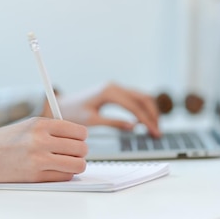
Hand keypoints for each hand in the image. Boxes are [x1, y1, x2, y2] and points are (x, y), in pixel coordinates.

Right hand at [0, 117, 87, 182]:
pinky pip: (64, 177)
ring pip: (77, 165)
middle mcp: (40, 140)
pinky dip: (63, 176)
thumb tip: (78, 137)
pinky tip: (54, 171)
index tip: (76, 141)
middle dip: (79, 153)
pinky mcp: (34, 177)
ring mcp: (38, 159)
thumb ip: (52, 129)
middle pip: (81, 148)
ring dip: (74, 166)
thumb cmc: (2, 140)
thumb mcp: (27, 125)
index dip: (81, 138)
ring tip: (65, 163)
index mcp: (40, 124)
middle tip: (71, 154)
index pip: (79, 131)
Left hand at [44, 83, 160, 137]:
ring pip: (141, 97)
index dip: (147, 120)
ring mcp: (115, 87)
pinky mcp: (115, 92)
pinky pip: (134, 98)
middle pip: (143, 98)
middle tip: (158, 132)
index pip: (135, 106)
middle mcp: (114, 86)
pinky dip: (143, 109)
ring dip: (150, 111)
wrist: (61, 105)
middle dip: (153, 115)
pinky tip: (144, 122)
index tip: (154, 132)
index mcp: (109, 92)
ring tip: (154, 128)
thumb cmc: (72, 112)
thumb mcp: (92, 121)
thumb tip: (133, 128)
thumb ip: (113, 124)